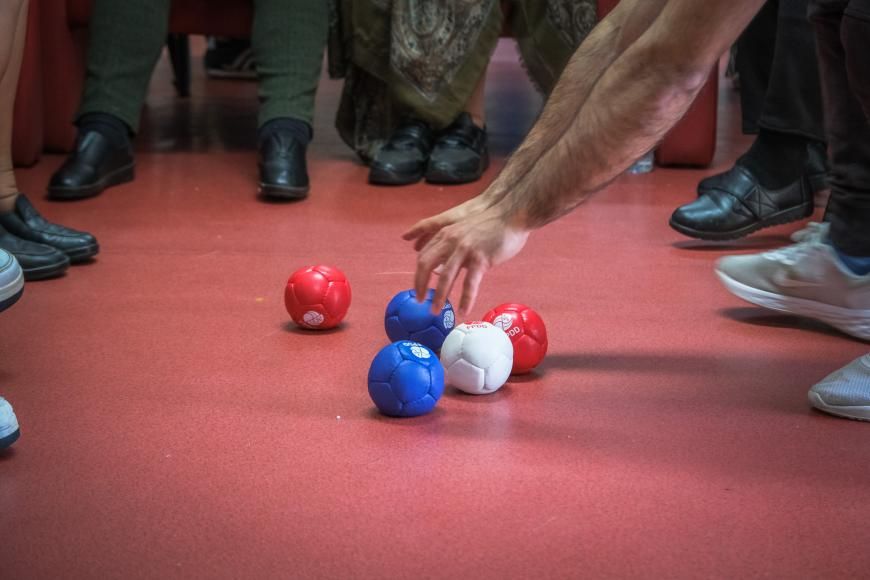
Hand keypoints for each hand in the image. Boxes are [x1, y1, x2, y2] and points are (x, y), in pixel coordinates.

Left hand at [403, 197, 528, 315]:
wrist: (512, 215)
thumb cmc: (490, 225)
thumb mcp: (464, 233)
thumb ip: (451, 249)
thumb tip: (440, 270)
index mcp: (445, 234)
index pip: (423, 256)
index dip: (418, 274)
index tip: (418, 288)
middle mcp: (450, 241)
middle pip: (425, 264)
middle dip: (419, 285)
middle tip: (420, 301)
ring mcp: (465, 249)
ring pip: (445, 277)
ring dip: (438, 297)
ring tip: (435, 312)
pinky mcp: (480, 258)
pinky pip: (470, 283)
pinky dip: (465, 299)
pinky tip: (463, 311)